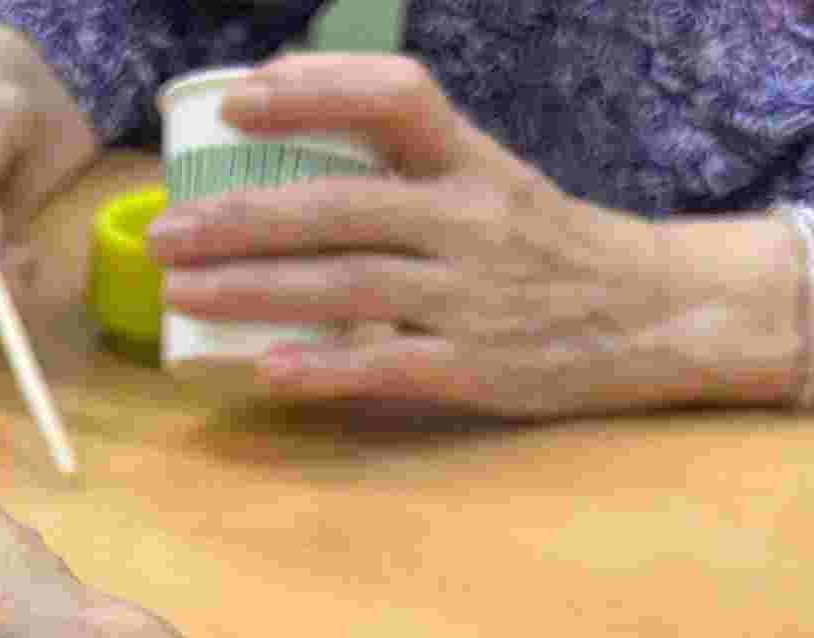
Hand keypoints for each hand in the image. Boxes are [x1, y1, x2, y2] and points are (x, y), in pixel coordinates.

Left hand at [140, 56, 696, 414]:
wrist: (647, 314)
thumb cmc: (540, 241)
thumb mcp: (486, 175)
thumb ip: (403, 153)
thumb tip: (289, 99)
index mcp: (471, 159)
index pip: (393, 97)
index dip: (314, 92)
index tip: (240, 102)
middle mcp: (470, 219)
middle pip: (341, 207)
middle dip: (241, 219)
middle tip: (166, 230)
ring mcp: (471, 297)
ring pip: (347, 288)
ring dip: (255, 290)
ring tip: (182, 292)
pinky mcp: (474, 369)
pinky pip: (385, 367)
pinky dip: (321, 368)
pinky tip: (261, 369)